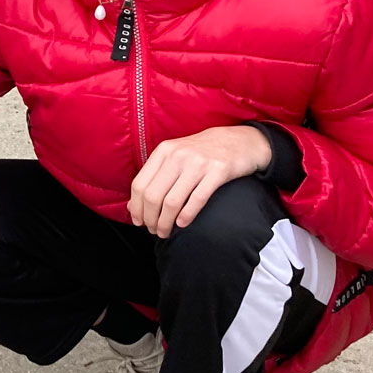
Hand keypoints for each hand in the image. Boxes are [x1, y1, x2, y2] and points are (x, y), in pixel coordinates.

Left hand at [128, 126, 271, 236]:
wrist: (240, 140)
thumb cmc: (203, 152)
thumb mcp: (176, 156)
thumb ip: (155, 177)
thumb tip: (132, 207)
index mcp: (164, 151)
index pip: (140, 184)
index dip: (136, 208)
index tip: (139, 222)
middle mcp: (178, 155)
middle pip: (153, 195)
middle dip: (150, 219)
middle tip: (154, 231)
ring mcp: (198, 162)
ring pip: (172, 201)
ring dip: (166, 222)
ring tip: (166, 232)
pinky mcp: (218, 171)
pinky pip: (197, 199)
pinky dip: (187, 215)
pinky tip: (182, 224)